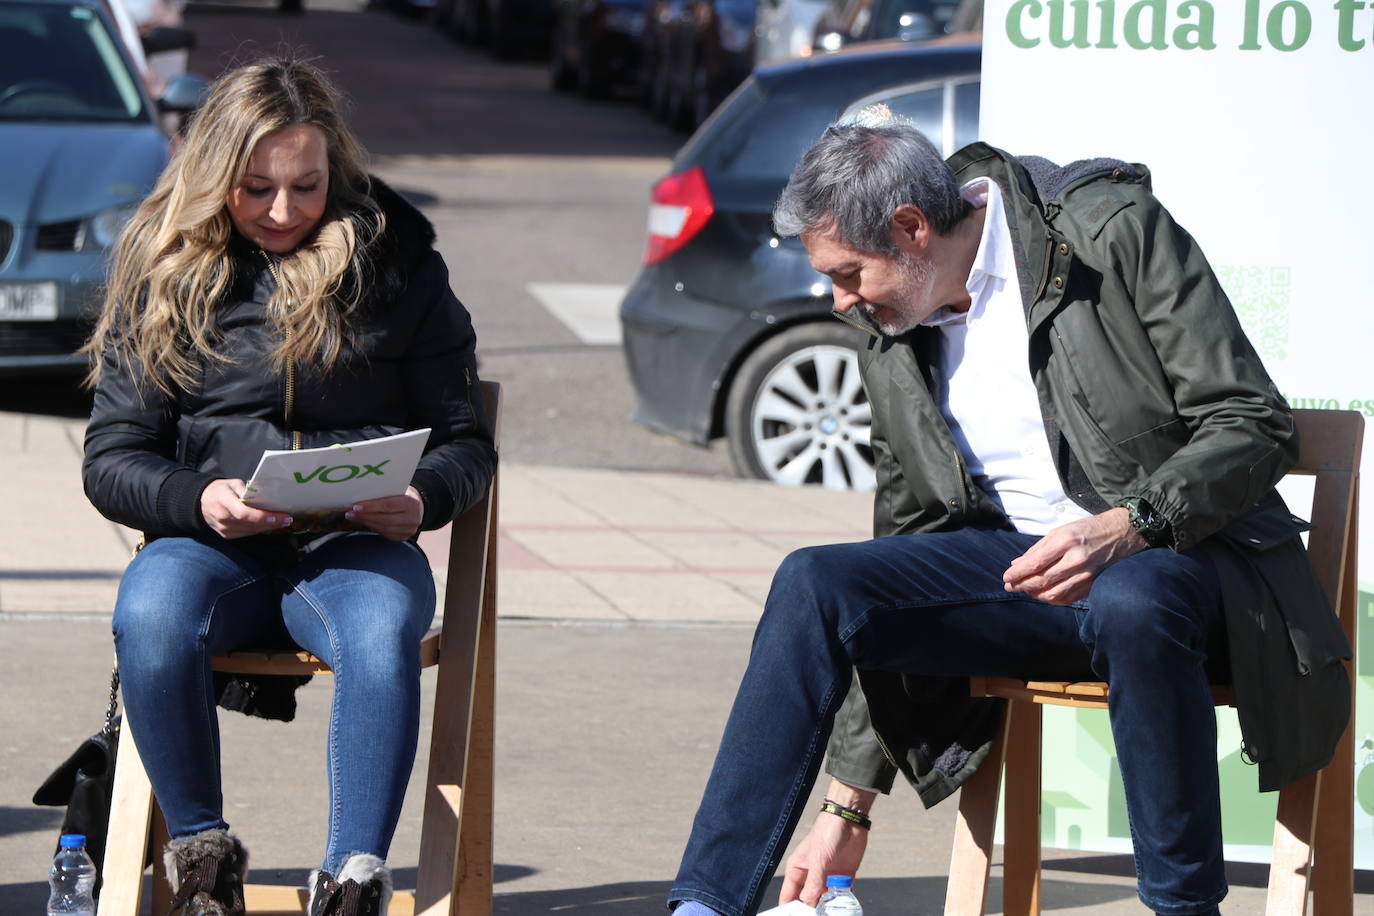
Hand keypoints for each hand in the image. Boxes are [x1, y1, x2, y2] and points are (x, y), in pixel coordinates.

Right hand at [201, 478, 292, 538]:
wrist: (201, 503)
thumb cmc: (219, 490)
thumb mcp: (232, 483)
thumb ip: (247, 490)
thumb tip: (265, 496)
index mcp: (223, 502)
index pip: (244, 514)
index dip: (263, 517)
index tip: (279, 516)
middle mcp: (223, 519)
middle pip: (251, 525)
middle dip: (272, 522)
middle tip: (287, 518)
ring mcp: (225, 530)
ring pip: (251, 531)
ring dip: (268, 527)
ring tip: (283, 521)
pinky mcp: (227, 536)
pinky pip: (247, 534)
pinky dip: (259, 529)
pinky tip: (270, 524)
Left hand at [344, 486, 423, 540]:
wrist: (417, 507)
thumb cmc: (402, 495)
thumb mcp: (397, 490)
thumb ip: (384, 494)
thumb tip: (359, 497)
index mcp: (411, 502)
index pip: (388, 505)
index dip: (371, 507)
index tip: (355, 506)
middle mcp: (413, 517)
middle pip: (385, 519)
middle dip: (365, 516)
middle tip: (350, 513)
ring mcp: (409, 529)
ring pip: (383, 528)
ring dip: (366, 522)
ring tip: (353, 517)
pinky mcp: (404, 537)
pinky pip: (385, 534)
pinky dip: (373, 528)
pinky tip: (364, 522)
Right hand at [780, 781, 872, 906]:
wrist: (850, 820)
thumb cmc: (827, 831)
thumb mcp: (818, 858)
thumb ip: (814, 882)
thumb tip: (807, 902)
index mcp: (798, 870)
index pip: (789, 896)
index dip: (790, 909)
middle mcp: (811, 876)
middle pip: (808, 902)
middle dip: (812, 911)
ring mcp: (828, 878)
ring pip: (826, 901)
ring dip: (829, 908)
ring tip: (832, 912)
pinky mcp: (844, 877)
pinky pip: (842, 895)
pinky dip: (844, 902)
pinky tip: (845, 907)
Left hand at [1002, 507, 1147, 604]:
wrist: (1122, 533)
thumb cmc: (1087, 529)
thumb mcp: (1059, 531)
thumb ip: (1037, 549)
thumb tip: (1017, 565)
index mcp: (1065, 541)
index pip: (1035, 563)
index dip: (1017, 574)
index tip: (1006, 577)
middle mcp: (1076, 559)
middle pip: (1042, 580)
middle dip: (1022, 585)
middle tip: (1010, 586)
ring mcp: (1086, 574)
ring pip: (1053, 593)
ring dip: (1034, 594)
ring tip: (1024, 590)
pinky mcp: (1092, 584)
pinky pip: (1067, 598)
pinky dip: (1051, 599)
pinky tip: (1042, 594)